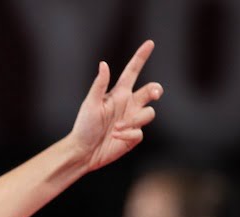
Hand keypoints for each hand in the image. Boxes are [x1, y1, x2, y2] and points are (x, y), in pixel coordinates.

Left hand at [69, 40, 162, 171]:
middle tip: (154, 94)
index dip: (141, 57)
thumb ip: (99, 85)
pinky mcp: (133, 136)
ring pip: (149, 113)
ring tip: (116, 128)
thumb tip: (103, 64)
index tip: (150, 43)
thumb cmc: (84, 126)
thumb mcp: (90, 104)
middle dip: (156, 90)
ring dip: (135, 120)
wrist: (83, 151)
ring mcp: (132, 120)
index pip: (132, 72)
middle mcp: (128, 105)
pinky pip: (140, 132)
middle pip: (151, 90)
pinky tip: (116, 137)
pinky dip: (128, 134)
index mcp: (118, 94)